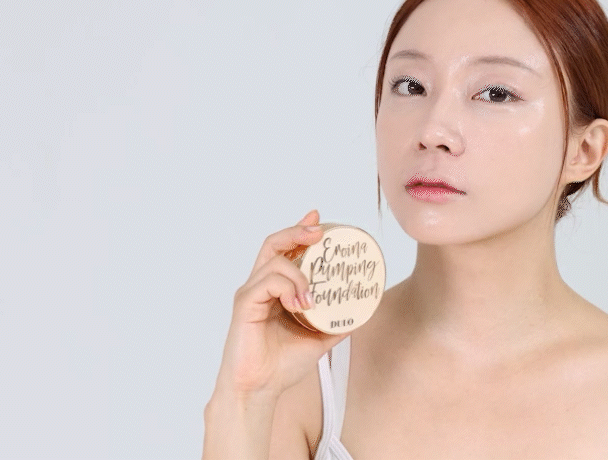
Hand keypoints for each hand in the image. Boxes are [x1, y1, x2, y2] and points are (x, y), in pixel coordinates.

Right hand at [211, 209, 347, 400]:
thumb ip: (337, 323)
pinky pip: (266, 283)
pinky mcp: (244, 305)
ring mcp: (251, 293)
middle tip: (319, 230)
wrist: (260, 389)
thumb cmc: (281, 364)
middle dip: (297, 231)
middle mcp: (261, 286)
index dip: (300, 230)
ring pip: (274, 260)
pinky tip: (300, 305)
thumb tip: (362, 312)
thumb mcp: (319, 339)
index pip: (285, 250)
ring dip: (299, 273)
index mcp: (276, 290)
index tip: (319, 219)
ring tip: (312, 298)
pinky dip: (287, 287)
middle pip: (274, 243)